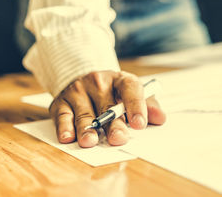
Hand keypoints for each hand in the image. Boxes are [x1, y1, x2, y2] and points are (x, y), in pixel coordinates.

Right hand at [49, 71, 165, 147]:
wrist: (86, 80)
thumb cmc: (115, 92)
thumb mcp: (133, 94)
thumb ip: (149, 106)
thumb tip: (160, 118)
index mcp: (120, 79)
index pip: (130, 89)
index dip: (136, 105)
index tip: (140, 124)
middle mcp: (99, 82)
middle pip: (107, 106)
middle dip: (113, 125)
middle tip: (118, 139)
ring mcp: (79, 91)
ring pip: (85, 113)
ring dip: (87, 128)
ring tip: (90, 141)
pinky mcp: (61, 102)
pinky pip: (63, 116)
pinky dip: (64, 127)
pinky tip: (68, 137)